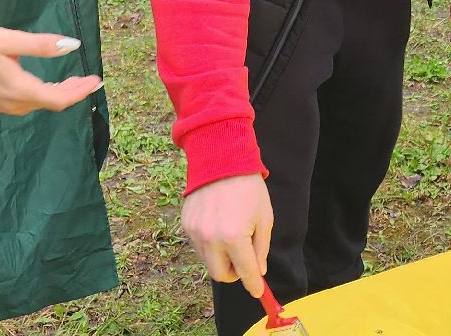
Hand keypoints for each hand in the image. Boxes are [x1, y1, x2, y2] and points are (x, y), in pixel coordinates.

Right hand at [0, 25, 101, 114]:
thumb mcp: (9, 39)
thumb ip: (42, 45)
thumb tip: (73, 45)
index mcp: (18, 89)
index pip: (59, 98)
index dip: (80, 91)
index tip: (97, 81)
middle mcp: (11, 104)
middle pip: (50, 103)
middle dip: (72, 92)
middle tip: (88, 79)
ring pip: (36, 105)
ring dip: (56, 94)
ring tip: (71, 81)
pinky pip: (23, 104)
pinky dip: (40, 95)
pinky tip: (43, 84)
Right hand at [182, 173, 272, 297]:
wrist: (221, 159)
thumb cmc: (248, 187)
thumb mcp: (264, 217)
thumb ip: (261, 248)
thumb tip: (258, 270)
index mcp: (234, 237)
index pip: (245, 273)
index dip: (253, 285)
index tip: (258, 291)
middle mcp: (211, 239)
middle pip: (221, 275)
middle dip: (234, 274)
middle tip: (244, 261)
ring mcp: (195, 232)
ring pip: (208, 262)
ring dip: (221, 259)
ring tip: (231, 237)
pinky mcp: (186, 225)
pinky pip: (198, 246)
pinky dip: (209, 245)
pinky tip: (218, 226)